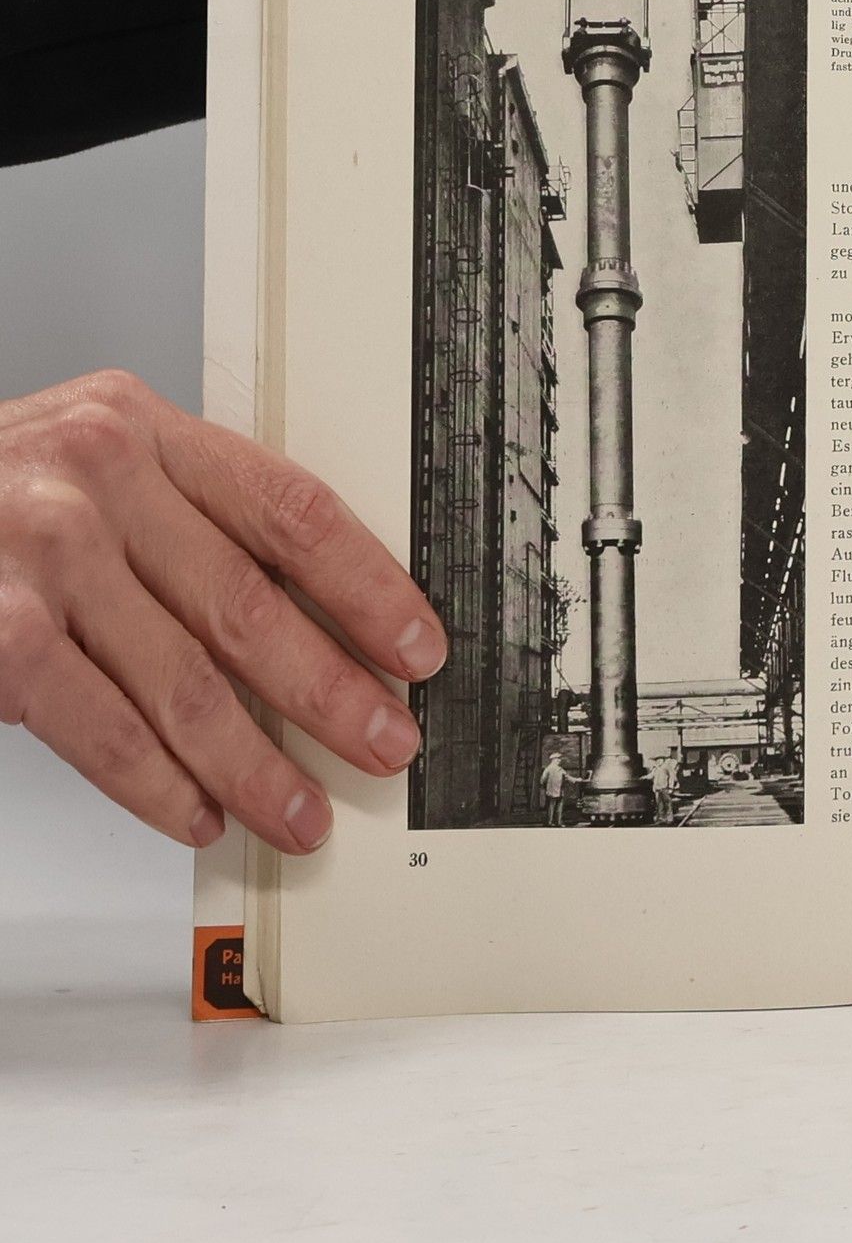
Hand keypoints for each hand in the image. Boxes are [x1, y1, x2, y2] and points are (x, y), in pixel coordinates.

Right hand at [0, 370, 444, 853]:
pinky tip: (197, 813)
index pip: (293, 509)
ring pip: (183, 680)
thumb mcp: (96, 468)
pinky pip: (101, 726)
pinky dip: (157, 781)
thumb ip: (191, 519)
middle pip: (250, 603)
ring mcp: (42, 552)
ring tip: (300, 810)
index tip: (418, 646)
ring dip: (253, 763)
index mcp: (147, 430)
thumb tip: (314, 622)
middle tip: (386, 743)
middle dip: (330, 689)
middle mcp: (98, 477)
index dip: (369, 585)